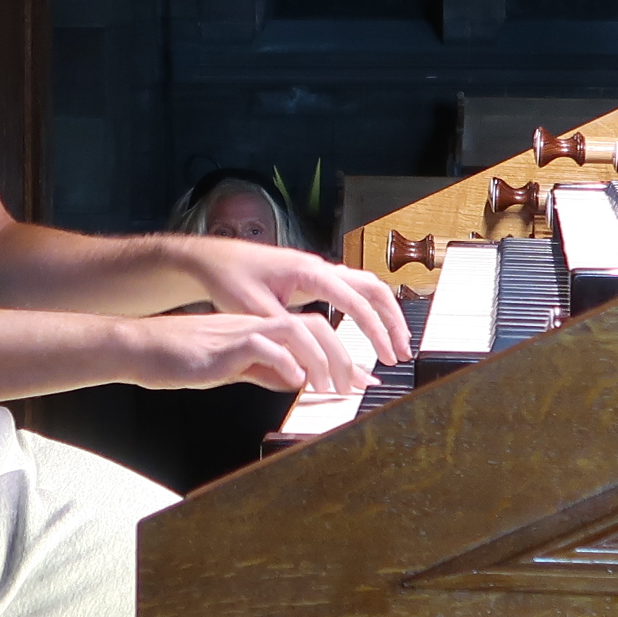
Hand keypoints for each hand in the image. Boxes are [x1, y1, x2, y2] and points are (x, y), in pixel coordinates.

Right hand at [125, 307, 367, 396]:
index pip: (314, 333)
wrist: (144, 349)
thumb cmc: (184, 358)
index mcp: (263, 329)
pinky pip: (265, 345)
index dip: (342, 356)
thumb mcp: (235, 368)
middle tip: (353, 386)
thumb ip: (266, 372)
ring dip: (320, 359)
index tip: (362, 381)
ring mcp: (243, 330)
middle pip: (314, 326)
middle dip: (341, 356)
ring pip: (297, 330)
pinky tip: (295, 380)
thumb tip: (296, 381)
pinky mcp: (226, 343)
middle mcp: (258, 324)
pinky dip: (286, 362)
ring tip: (329, 387)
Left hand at [170, 237, 411, 369]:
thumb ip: (286, 329)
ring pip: (366, 287)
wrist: (215, 260)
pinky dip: (369, 309)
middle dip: (392, 320)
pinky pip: (352, 290)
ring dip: (384, 314)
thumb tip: (312, 355)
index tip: (387, 357)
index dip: (376, 331)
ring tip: (394, 343)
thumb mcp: (255, 310)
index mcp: (310, 273)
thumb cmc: (231, 280)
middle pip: (374, 289)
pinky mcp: (314, 279)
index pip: (357, 302)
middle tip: (402, 351)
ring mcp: (319, 272)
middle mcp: (321, 268)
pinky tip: (372, 329)